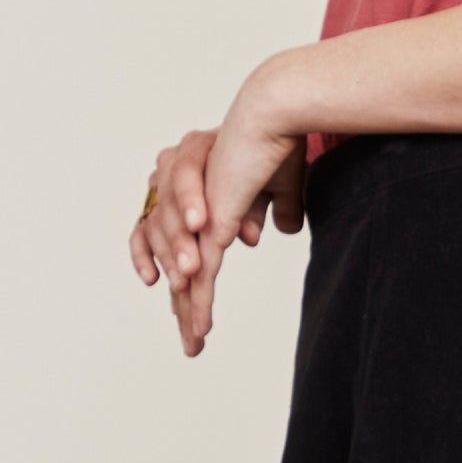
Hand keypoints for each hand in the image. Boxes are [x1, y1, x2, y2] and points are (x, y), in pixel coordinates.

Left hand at [183, 73, 306, 351]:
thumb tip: (280, 229)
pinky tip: (200, 330)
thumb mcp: (282, 184)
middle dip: (184, 306)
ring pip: (186, 279)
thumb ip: (276, 206)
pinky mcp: (211, 227)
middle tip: (189, 340)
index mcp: (206, 198)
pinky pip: (200, 277)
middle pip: (180, 268)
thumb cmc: (279, 139)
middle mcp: (193, 210)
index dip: (191, 277)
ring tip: (193, 346)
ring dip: (190, 315)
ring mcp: (198, 220)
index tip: (193, 304)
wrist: (272, 116)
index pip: (190, 246)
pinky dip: (199, 307)